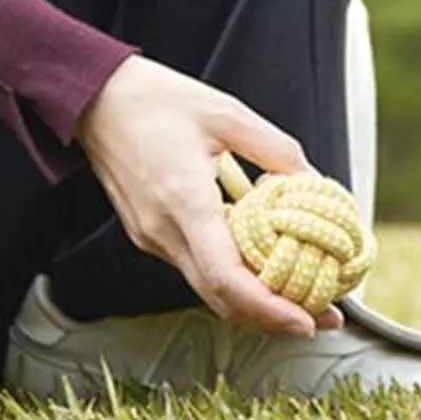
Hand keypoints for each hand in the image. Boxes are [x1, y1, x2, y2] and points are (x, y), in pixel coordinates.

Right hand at [72, 55, 337, 335]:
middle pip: (220, 297)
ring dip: (254, 301)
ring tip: (303, 297)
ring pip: (207, 288)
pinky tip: (263, 266)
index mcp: (185, 201)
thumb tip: (316, 181)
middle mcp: (164, 231)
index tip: (308, 319)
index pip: (226, 276)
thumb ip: (276, 150)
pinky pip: (195, 268)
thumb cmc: (158, 100)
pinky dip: (233, 278)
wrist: (96, 100)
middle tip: (323, 317)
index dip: (270, 307)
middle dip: (273, 316)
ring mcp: (152, 237)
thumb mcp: (228, 113)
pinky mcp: (149, 234)